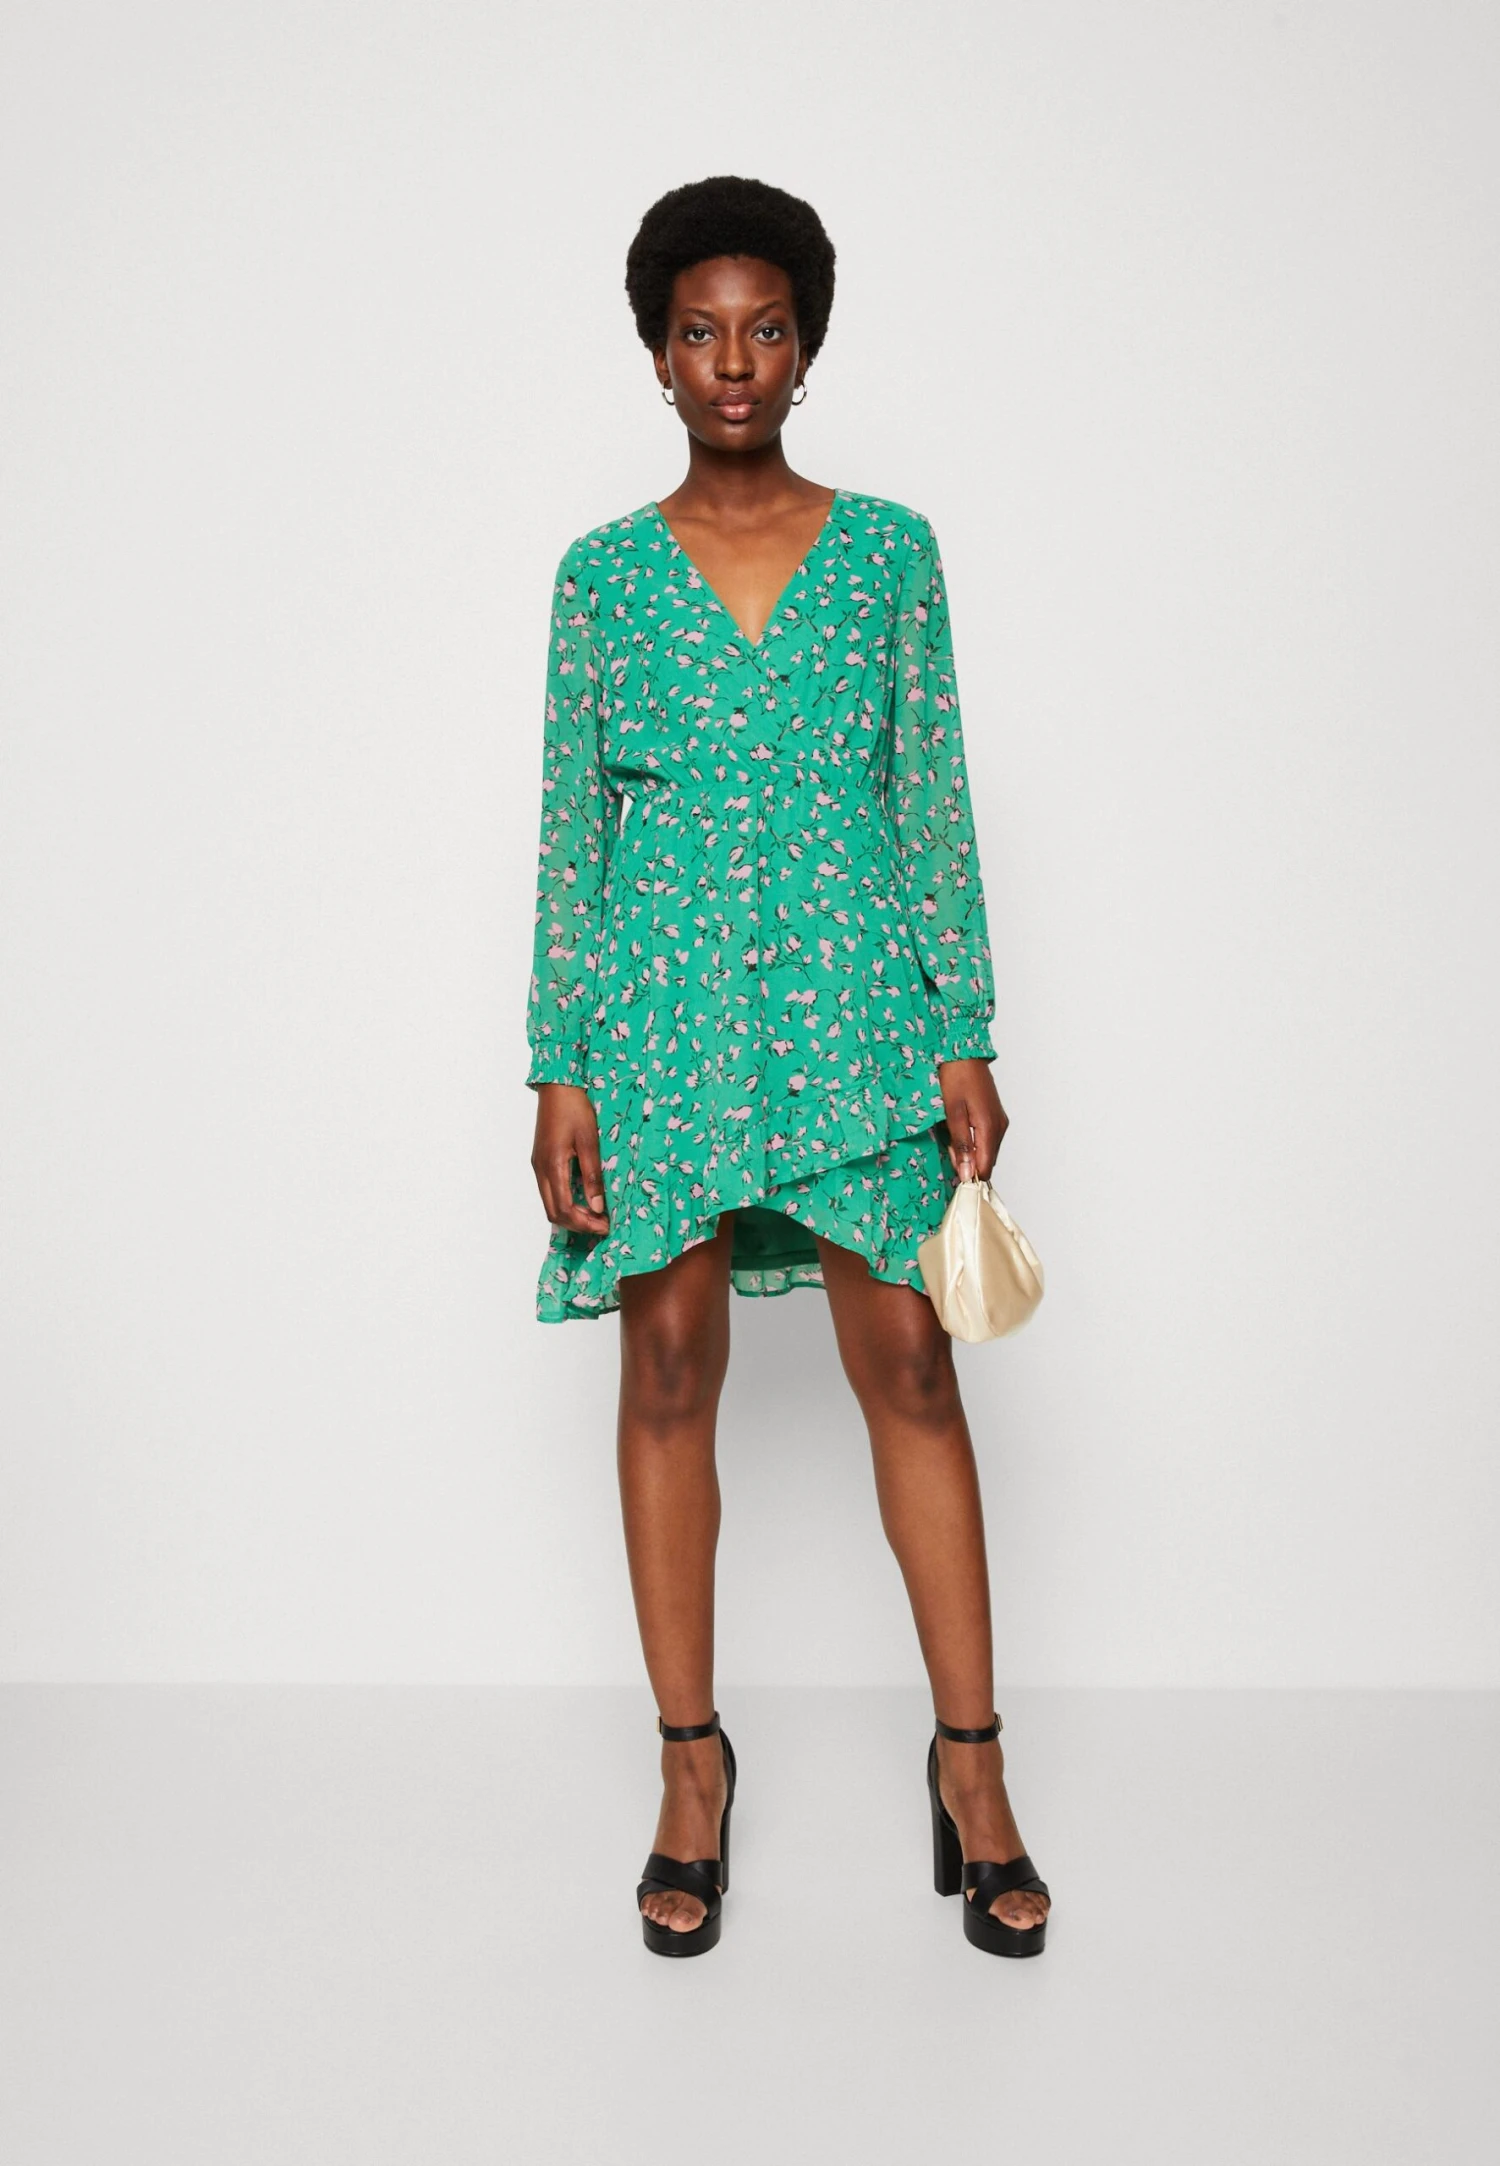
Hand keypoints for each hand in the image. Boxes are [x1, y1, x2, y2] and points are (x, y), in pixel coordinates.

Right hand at [531, 1083, 609, 1235]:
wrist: (557, 1086)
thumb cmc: (575, 1108)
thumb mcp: (590, 1141)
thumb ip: (593, 1175)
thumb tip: (597, 1207)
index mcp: (552, 1166)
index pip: (564, 1209)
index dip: (585, 1223)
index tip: (605, 1225)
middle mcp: (540, 1169)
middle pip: (554, 1212)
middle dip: (577, 1224)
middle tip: (602, 1224)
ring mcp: (538, 1166)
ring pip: (550, 1204)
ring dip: (571, 1214)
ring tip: (595, 1214)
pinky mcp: (540, 1161)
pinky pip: (549, 1191)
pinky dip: (566, 1202)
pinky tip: (583, 1199)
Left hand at [937, 1059, 1007, 1181]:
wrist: (964, 1054)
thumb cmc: (956, 1078)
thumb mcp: (952, 1113)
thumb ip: (961, 1144)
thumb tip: (967, 1173)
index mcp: (990, 1128)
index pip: (985, 1168)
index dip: (969, 1174)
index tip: (953, 1168)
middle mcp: (999, 1127)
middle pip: (986, 1161)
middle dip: (966, 1161)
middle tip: (948, 1144)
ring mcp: (999, 1121)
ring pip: (985, 1150)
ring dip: (968, 1150)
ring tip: (951, 1132)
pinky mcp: (995, 1117)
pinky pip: (986, 1138)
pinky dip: (973, 1140)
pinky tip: (960, 1127)